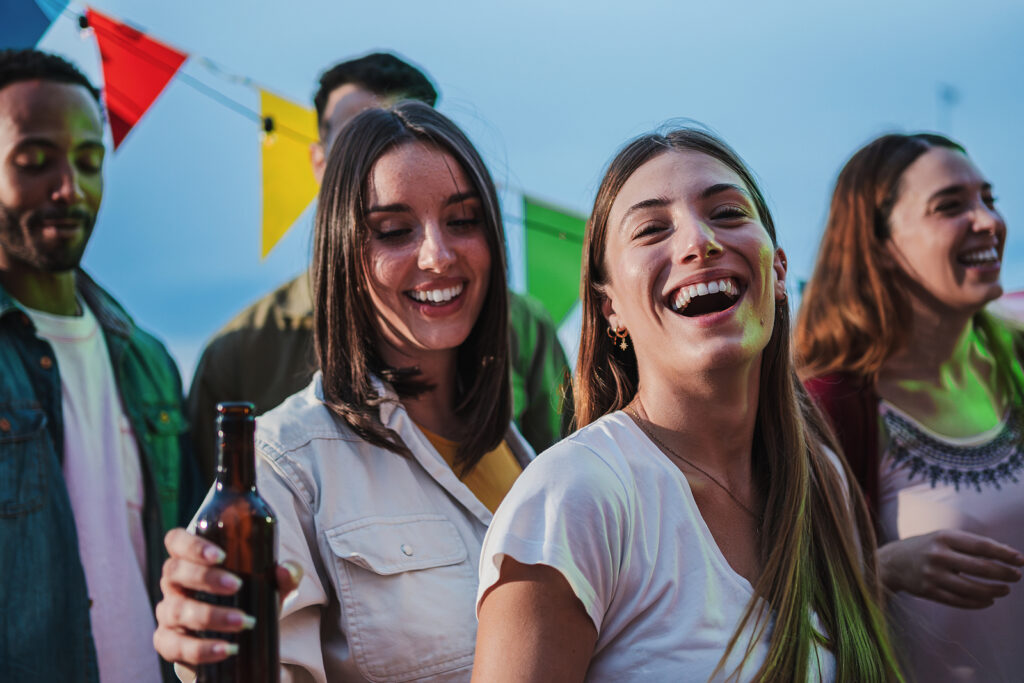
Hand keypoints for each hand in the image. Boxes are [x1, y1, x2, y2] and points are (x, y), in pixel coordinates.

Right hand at [152, 528, 301, 668]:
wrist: (234, 635)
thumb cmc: (248, 596)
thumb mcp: (267, 583)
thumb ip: (284, 574)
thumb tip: (284, 571)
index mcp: (190, 559)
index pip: (177, 541)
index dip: (192, 545)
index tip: (221, 555)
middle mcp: (174, 583)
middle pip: (174, 572)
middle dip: (205, 578)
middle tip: (236, 585)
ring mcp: (168, 612)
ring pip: (177, 609)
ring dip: (210, 615)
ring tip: (243, 621)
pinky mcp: (168, 642)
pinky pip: (175, 645)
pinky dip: (201, 648)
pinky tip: (226, 648)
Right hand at [879, 529, 1023, 608]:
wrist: (892, 562)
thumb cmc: (926, 548)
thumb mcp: (943, 538)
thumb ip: (971, 545)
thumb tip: (1007, 554)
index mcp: (943, 537)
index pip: (980, 546)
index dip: (1003, 553)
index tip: (1020, 560)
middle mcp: (937, 555)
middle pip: (979, 567)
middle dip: (1003, 573)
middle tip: (1017, 576)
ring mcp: (932, 575)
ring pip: (971, 588)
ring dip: (993, 590)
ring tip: (1005, 590)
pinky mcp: (928, 591)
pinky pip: (959, 601)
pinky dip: (978, 602)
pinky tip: (989, 601)